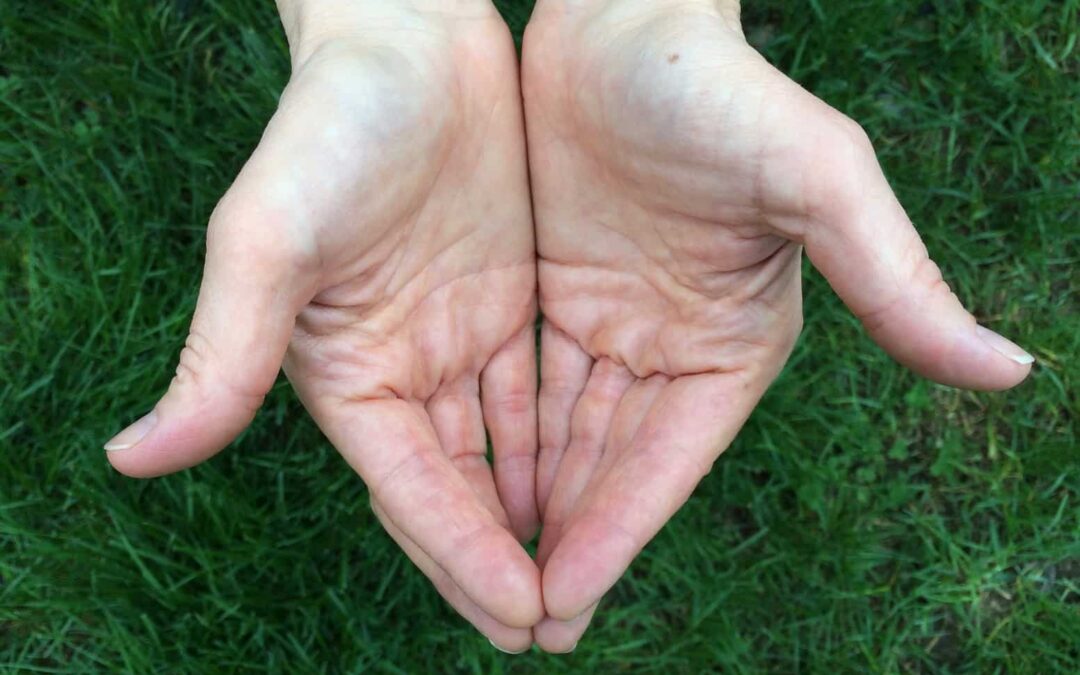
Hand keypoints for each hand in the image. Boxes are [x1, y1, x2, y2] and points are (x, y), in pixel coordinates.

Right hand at [105, 0, 541, 650]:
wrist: (408, 37)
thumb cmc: (331, 125)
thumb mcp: (271, 238)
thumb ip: (224, 353)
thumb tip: (132, 458)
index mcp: (347, 373)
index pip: (412, 488)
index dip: (462, 552)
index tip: (521, 612)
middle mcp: (403, 370)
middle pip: (459, 489)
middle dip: (502, 561)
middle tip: (555, 635)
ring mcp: (459, 340)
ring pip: (506, 453)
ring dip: (541, 518)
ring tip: (582, 586)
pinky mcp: (509, 305)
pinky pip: (540, 394)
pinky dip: (564, 446)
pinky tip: (597, 491)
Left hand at [522, 0, 1032, 650]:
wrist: (625, 14)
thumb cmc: (720, 88)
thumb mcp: (815, 179)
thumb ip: (894, 278)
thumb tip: (1013, 372)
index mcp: (733, 345)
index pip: (667, 464)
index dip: (616, 534)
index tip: (563, 604)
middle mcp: (670, 347)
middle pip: (609, 466)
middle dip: (566, 543)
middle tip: (515, 627)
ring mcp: (607, 323)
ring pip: (559, 435)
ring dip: (526, 504)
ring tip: (480, 576)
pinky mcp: (551, 293)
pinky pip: (522, 383)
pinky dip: (500, 436)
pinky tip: (462, 485)